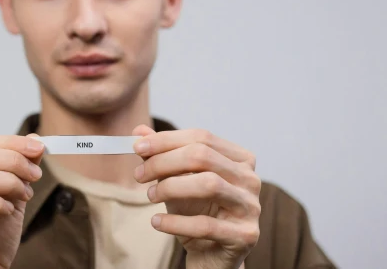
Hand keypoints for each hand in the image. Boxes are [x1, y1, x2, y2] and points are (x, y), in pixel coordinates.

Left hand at [132, 126, 260, 268]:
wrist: (212, 255)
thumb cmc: (197, 212)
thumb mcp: (177, 180)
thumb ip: (162, 154)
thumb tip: (139, 132)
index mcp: (239, 159)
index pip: (201, 138)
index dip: (166, 140)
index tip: (137, 147)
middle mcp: (250, 179)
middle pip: (203, 157)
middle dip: (164, 162)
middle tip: (139, 175)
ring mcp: (250, 207)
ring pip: (209, 185)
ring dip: (171, 188)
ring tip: (150, 196)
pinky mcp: (245, 235)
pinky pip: (206, 225)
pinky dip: (176, 222)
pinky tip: (156, 222)